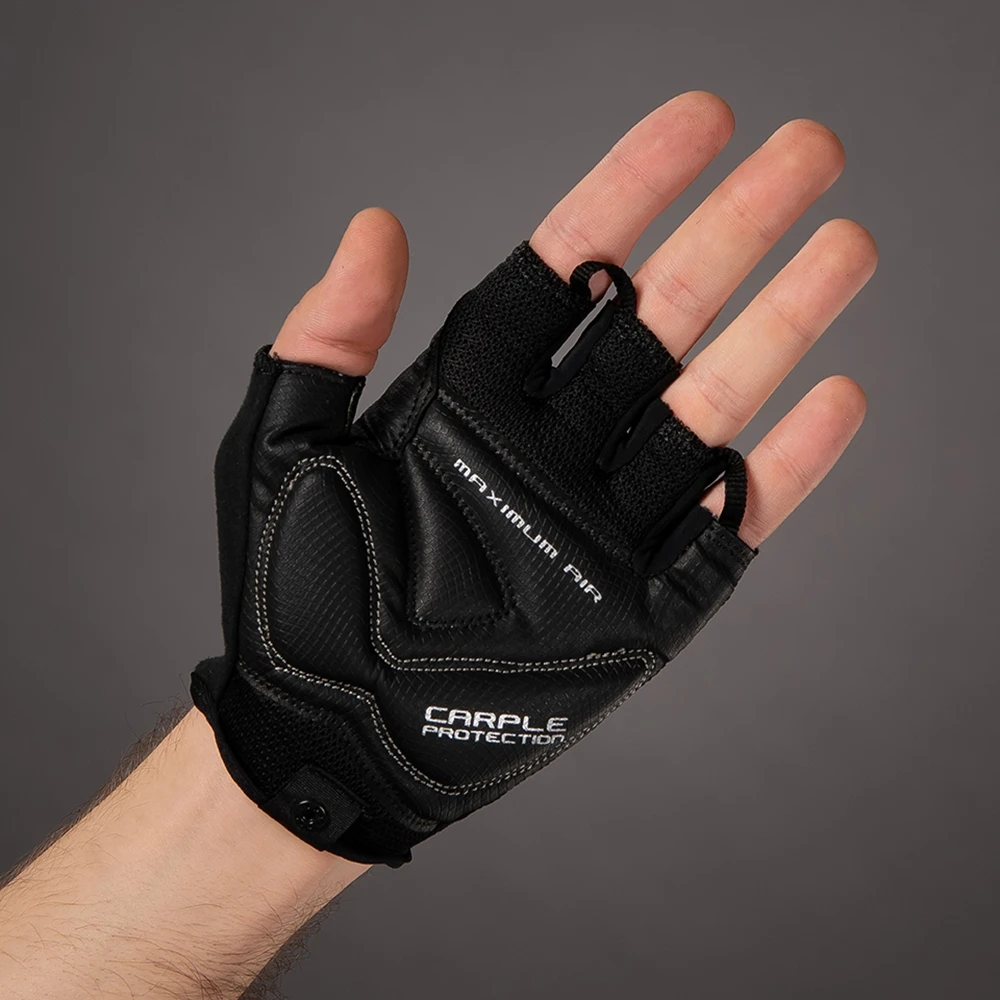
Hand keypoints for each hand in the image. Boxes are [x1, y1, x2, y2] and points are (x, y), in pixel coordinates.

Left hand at [274, 91, 874, 548]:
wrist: (331, 739)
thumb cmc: (288, 598)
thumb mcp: (282, 451)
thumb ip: (328, 335)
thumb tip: (373, 223)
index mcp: (471, 398)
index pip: (565, 272)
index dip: (628, 190)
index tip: (697, 122)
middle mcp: (550, 445)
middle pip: (658, 320)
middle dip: (733, 233)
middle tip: (807, 152)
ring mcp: (603, 521)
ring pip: (708, 407)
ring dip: (779, 328)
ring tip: (842, 249)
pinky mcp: (643, 604)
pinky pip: (726, 526)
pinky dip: (783, 470)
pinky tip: (831, 401)